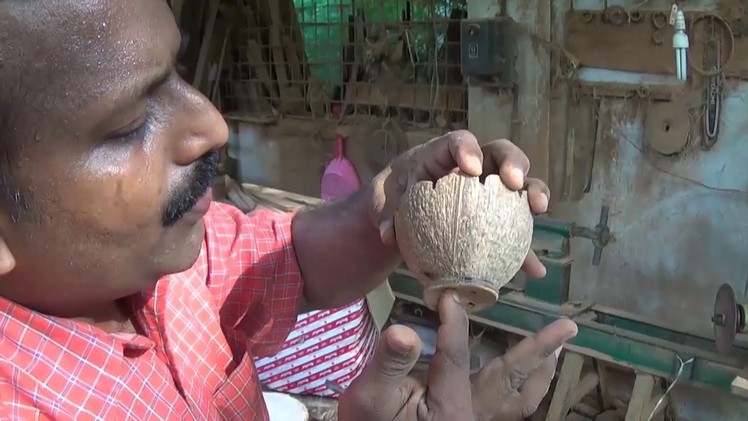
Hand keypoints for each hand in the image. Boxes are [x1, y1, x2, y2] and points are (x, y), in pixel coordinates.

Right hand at [337, 290, 577, 420]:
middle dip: (539, 350)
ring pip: (519, 399)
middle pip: (511, 381)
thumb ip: (389, 363)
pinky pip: (510, 405)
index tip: (449, 295)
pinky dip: (524, 385)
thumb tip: (402, 331)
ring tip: (557, 348)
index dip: (452, 323)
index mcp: (448, 407)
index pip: (455, 356)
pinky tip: (527, 371)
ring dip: (539, 372)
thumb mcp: (370, 394)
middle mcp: (471, 416)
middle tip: (568, 327)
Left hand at [371, 130, 549, 277]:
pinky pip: (515, 230)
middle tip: (516, 183)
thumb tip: (387, 233)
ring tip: (539, 210)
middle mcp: (473, 165)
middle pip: (500, 154)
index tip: (473, 167)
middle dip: (514, 163)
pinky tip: (534, 270)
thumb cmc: (393, 194)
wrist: (400, 211)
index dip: (468, 149)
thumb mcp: (382, 199)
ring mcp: (489, 190)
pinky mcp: (496, 217)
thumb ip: (383, 211)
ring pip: (518, 185)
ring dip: (533, 194)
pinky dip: (525, 250)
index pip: (457, 142)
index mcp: (442, 154)